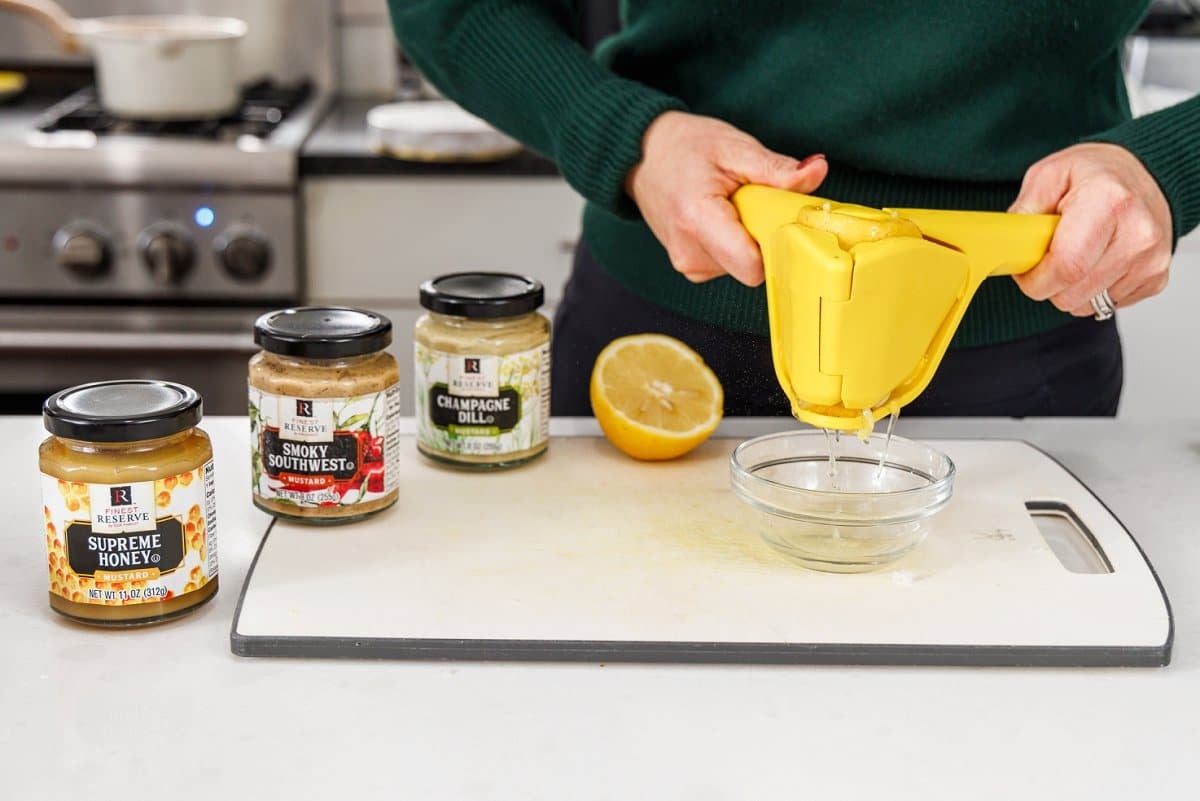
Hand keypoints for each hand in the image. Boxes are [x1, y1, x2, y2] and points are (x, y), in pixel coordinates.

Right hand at [626, 111, 827, 285]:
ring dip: (746, 239)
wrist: (642, 156)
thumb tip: (817, 171)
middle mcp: (689, 252)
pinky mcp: (690, 267)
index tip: (779, 221)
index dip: (775, 246)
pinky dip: (733, 244)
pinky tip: (720, 219)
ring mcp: (687, 264)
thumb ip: (777, 168)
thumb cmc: (684, 148)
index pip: (753, 266)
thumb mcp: (734, 147)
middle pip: (752, 267)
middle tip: (750, 203)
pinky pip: (728, 265)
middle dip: (761, 238)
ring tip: (730, 207)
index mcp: (698, 221)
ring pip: (742, 268)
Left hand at [1009, 142, 1171, 314]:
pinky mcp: (1156, 278)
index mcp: (1109, 202)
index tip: (1024, 271)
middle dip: (1048, 285)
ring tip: (1075, 254)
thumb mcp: (1049, 174)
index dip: (1035, 280)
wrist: (1142, 174)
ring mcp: (1151, 259)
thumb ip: (1025, 210)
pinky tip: (1097, 262)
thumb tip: (1008, 246)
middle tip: (1046, 258)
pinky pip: (1108, 304)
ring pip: (1088, 305)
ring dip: (1070, 288)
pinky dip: (1093, 290)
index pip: (1066, 267)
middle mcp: (1138, 233)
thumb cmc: (1095, 174)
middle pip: (1073, 294)